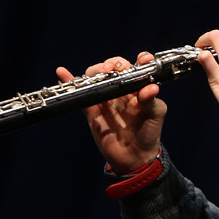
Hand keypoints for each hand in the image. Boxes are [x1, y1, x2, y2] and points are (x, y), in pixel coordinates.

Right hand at [56, 52, 166, 174]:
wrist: (134, 158)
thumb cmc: (149, 134)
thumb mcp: (155, 116)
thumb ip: (152, 101)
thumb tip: (151, 88)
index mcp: (138, 88)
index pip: (137, 68)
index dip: (139, 60)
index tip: (142, 60)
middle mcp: (122, 90)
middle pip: (113, 68)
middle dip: (112, 64)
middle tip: (111, 70)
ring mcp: (106, 99)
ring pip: (96, 78)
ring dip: (94, 71)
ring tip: (95, 75)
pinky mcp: (92, 110)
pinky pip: (82, 94)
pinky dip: (70, 82)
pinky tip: (62, 72)